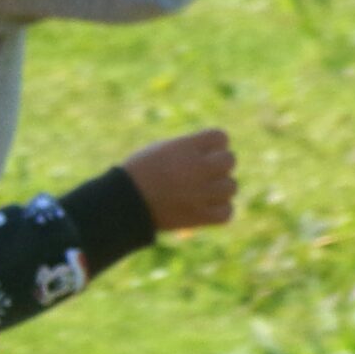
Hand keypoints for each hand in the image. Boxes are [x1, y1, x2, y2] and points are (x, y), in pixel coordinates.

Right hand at [121, 129, 236, 232]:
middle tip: (204, 173)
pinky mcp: (198, 216)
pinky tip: (207, 207)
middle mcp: (197, 167)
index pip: (221, 137)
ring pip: (231, 187)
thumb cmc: (138, 173)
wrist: (122, 203)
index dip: (215, 145)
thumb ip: (188, 148)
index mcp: (185, 147)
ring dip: (220, 189)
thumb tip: (212, 153)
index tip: (204, 153)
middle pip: (230, 160)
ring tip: (204, 192)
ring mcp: (200, 193)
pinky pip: (227, 212)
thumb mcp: (161, 150)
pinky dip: (220, 210)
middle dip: (220, 165)